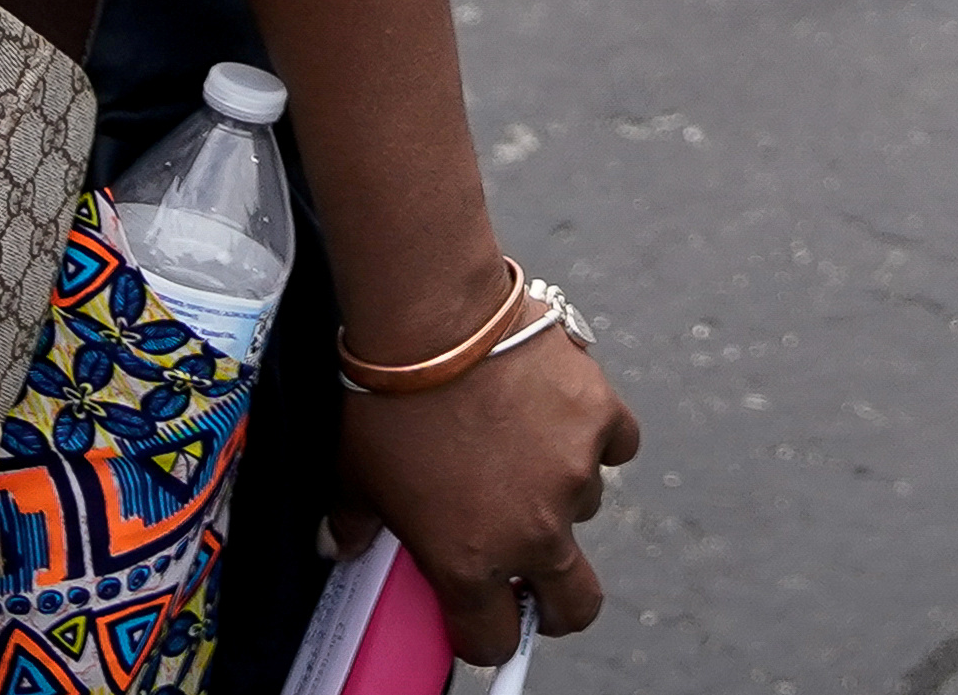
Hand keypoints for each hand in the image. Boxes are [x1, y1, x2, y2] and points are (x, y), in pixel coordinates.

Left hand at [332, 317, 640, 662]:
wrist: (432, 318)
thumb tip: (340, 543)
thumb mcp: (355, 473)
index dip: (483, 631)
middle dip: (558, 602)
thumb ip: (356, 522)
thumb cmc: (384, 398)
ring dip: (561, 489)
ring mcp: (574, 476)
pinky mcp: (602, 418)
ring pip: (586, 506)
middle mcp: (532, 533)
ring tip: (521, 443)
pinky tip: (561, 409)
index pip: (491, 639)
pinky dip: (596, 432)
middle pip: (574, 605)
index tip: (479, 613)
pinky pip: (617, 443)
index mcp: (468, 563)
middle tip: (535, 573)